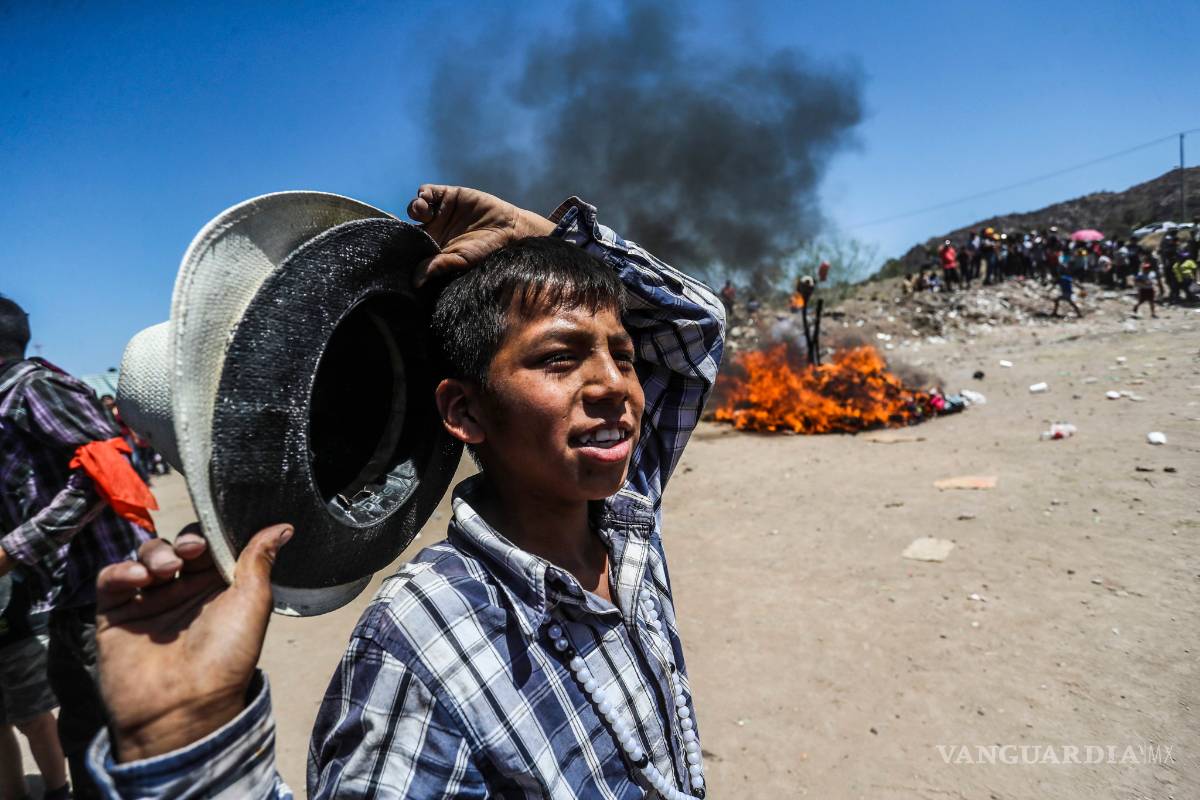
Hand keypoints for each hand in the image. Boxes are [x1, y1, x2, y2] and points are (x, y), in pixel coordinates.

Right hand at [95, 523, 291, 761]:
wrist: (182, 708)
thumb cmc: (225, 657)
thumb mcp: (252, 602)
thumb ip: (259, 560)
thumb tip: (283, 527)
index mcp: (219, 589)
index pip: (210, 546)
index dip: (210, 537)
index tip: (210, 540)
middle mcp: (185, 593)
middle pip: (178, 547)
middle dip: (183, 542)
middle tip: (189, 552)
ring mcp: (150, 603)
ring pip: (146, 558)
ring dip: (154, 553)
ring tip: (165, 570)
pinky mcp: (116, 614)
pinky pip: (112, 579)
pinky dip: (121, 570)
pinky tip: (137, 579)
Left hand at [407, 184, 554, 286]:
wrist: (509, 228)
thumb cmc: (486, 250)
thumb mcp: (461, 260)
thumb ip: (437, 266)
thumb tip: (414, 282)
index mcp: (433, 248)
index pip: (409, 245)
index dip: (400, 244)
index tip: (394, 245)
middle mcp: (433, 229)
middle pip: (408, 224)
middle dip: (404, 224)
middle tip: (407, 228)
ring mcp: (439, 212)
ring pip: (416, 208)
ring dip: (414, 208)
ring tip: (421, 211)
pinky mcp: (447, 195)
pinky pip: (427, 192)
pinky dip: (423, 194)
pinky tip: (425, 200)